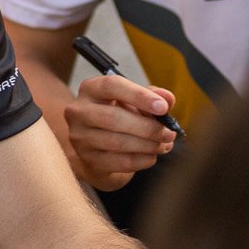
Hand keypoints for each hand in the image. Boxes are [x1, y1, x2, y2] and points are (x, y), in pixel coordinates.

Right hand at [64, 72, 177, 191]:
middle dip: (147, 127)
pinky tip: (152, 156)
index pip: (112, 86)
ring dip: (147, 145)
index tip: (163, 108)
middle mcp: (79, 112)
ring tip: (164, 145)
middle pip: (113, 118)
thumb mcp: (133, 100)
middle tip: (169, 133)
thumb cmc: (118, 115)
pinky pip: (119, 162)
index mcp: (91, 88)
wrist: (98, 145)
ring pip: (117, 142)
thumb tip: (168, 99)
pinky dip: (141, 160)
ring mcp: (80, 137)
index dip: (139, 96)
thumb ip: (152, 95)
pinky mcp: (88, 159)